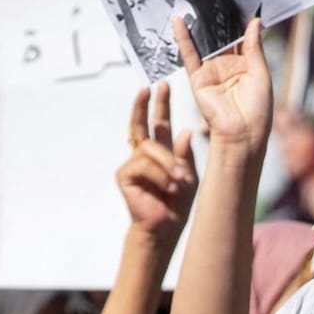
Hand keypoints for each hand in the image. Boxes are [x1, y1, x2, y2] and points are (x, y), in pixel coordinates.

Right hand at [117, 82, 197, 243]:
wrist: (165, 228)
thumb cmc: (177, 204)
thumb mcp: (189, 175)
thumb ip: (185, 154)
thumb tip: (185, 131)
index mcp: (160, 152)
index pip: (158, 124)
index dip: (159, 105)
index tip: (160, 85)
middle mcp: (142, 154)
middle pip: (140, 123)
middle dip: (143, 105)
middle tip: (147, 87)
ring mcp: (132, 163)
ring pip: (149, 148)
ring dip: (167, 165)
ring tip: (178, 182)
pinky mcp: (124, 174)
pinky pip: (143, 164)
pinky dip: (159, 176)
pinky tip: (167, 188)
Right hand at [174, 14, 272, 157]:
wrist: (242, 136)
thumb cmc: (258, 112)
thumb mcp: (261, 74)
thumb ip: (254, 47)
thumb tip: (255, 22)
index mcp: (246, 65)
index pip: (241, 38)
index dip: (239, 21)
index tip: (238, 2)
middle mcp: (228, 66)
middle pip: (221, 37)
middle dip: (219, 19)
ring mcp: (212, 71)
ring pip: (205, 43)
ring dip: (201, 25)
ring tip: (197, 1)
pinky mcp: (198, 79)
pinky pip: (189, 56)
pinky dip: (183, 39)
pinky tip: (179, 22)